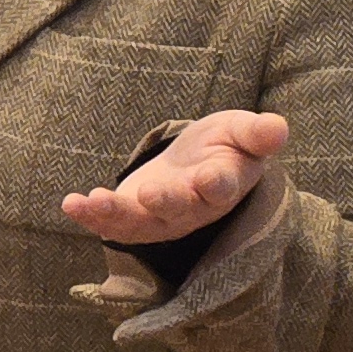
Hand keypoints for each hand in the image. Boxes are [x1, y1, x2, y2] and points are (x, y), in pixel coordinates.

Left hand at [59, 108, 289, 247]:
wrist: (197, 166)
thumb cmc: (224, 146)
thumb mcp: (241, 131)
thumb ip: (258, 133)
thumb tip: (279, 128)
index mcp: (224, 185)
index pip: (223, 188)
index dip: (216, 184)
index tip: (209, 177)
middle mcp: (193, 209)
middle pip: (179, 210)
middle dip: (164, 202)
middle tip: (149, 193)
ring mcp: (162, 219)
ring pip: (140, 223)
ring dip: (115, 215)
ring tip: (93, 200)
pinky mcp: (134, 219)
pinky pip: (112, 223)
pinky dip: (92, 216)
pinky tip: (73, 202)